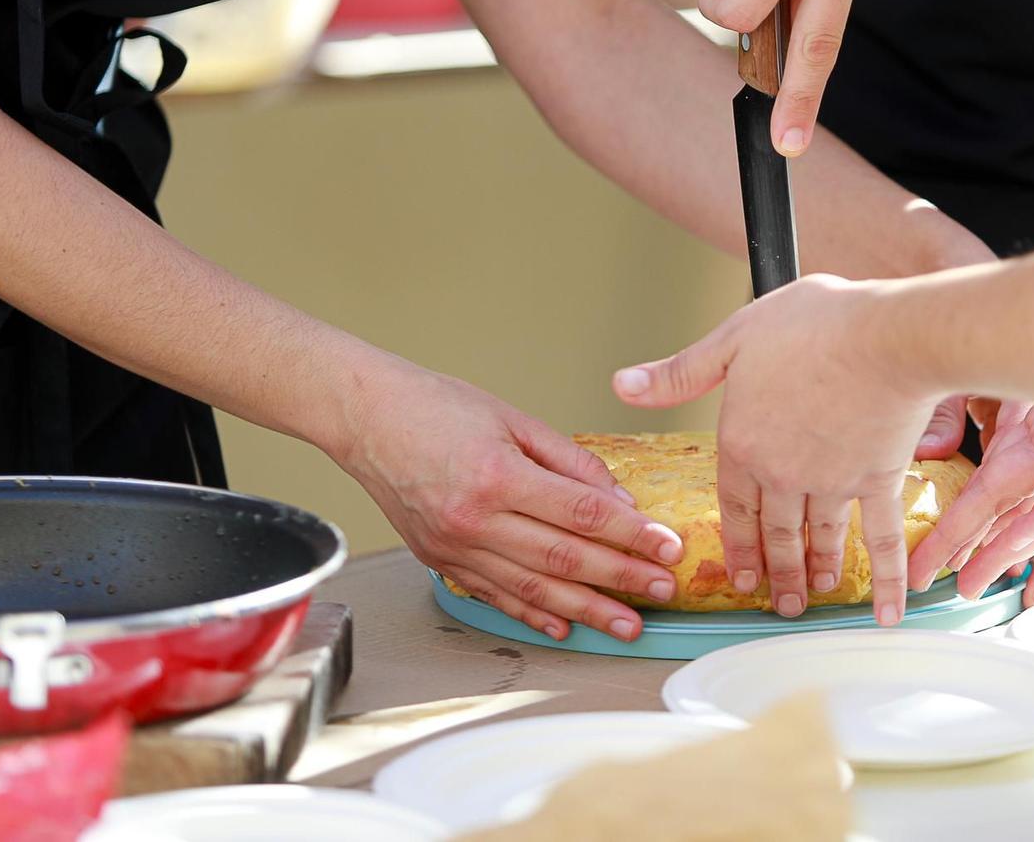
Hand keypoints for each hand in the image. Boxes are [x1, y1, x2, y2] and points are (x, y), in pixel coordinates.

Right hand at [336, 365, 685, 642]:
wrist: (366, 418)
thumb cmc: (436, 407)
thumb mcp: (514, 418)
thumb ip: (571, 462)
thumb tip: (619, 501)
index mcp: (498, 476)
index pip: (582, 514)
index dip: (632, 535)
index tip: (668, 547)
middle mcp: (474, 520)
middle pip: (564, 558)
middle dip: (621, 578)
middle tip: (663, 590)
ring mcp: (453, 547)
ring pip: (533, 589)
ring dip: (586, 610)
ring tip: (626, 625)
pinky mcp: (439, 561)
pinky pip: (495, 596)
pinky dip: (533, 614)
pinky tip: (565, 625)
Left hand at [612, 275, 939, 624]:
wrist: (885, 337)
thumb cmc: (814, 326)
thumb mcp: (733, 338)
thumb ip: (680, 372)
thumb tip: (623, 384)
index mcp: (744, 443)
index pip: (733, 506)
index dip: (736, 545)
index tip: (741, 579)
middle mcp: (784, 475)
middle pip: (775, 534)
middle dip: (776, 572)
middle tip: (779, 602)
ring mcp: (832, 484)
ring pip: (819, 540)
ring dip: (816, 572)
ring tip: (816, 596)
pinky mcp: (878, 480)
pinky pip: (879, 539)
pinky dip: (886, 578)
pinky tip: (890, 611)